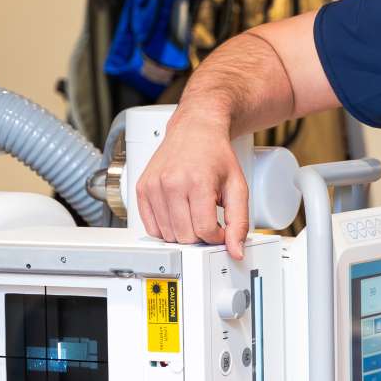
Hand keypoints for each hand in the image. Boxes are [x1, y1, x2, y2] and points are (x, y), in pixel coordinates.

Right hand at [134, 109, 249, 259]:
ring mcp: (153, 186)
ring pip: (167, 235)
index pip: (205, 231)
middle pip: (185, 237)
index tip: (221, 228)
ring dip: (183, 232)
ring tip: (193, 213)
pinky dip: (165, 228)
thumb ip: (239, 221)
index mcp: (197, 183)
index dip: (217, 237)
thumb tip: (236, 250)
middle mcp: (171, 184)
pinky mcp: (142, 189)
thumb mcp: (238, 186)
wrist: (195, 129)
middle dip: (200, 235)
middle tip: (208, 219)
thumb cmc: (216, 155)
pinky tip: (177, 214)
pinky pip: (150, 227)